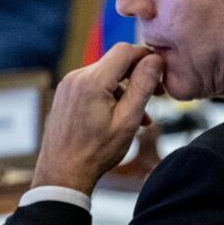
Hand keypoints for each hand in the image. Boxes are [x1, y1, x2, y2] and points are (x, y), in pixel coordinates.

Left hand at [32, 44, 164, 194]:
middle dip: (138, 75)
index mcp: (92, 80)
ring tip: (142, 116)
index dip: (146, 56)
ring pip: (105, 75)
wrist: (62, 173)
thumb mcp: (127, 121)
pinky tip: (120, 117)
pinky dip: (110, 95)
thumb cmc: (96, 152)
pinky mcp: (65, 94)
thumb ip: (142, 86)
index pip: (125, 50)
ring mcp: (68, 85)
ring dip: (125, 90)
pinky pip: (93, 85)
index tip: (161, 72)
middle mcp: (76, 76)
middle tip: (158, 95)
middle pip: (115, 62)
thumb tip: (155, 59)